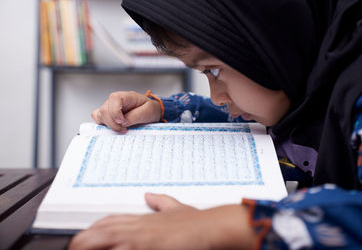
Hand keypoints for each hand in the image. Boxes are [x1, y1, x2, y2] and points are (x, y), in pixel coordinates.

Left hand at [68, 193, 257, 249]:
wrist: (210, 226)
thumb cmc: (196, 222)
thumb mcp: (175, 209)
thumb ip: (161, 203)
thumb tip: (149, 195)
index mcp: (141, 219)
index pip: (108, 222)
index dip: (92, 230)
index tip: (83, 238)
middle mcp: (137, 226)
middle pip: (100, 230)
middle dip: (82, 240)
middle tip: (73, 247)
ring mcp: (140, 235)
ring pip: (104, 238)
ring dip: (88, 244)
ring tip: (76, 249)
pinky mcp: (147, 245)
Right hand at [91, 91, 161, 132]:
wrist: (150, 113)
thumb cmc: (149, 110)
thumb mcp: (148, 112)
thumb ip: (135, 116)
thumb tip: (123, 122)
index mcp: (127, 96)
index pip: (114, 99)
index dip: (115, 111)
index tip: (121, 121)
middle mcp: (116, 101)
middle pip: (105, 110)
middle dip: (113, 123)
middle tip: (124, 130)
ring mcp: (110, 107)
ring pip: (99, 115)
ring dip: (109, 125)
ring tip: (121, 130)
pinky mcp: (108, 115)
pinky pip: (98, 118)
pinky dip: (103, 125)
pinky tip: (113, 128)